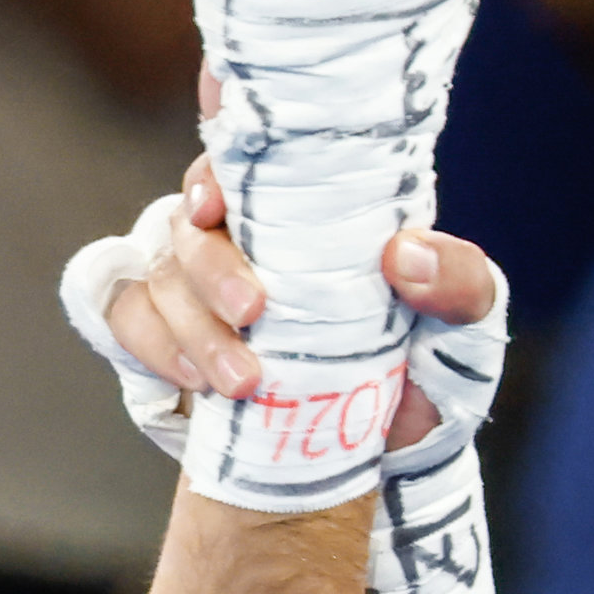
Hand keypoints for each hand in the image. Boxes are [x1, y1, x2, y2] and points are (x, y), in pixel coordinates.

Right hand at [103, 157, 497, 443]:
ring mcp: (199, 278)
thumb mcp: (464, 323)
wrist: (384, 452)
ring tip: (240, 384)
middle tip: (254, 313)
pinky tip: (193, 383)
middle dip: (211, 265)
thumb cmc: (424, 365)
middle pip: (192, 213)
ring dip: (191, 324)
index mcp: (311, 203)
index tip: (217, 193)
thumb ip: (458, 284)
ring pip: (160, 270)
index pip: (249, 143)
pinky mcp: (170, 330)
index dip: (216, 141)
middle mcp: (246, 228)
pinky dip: (154, 345)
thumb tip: (403, 255)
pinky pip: (130, 316)